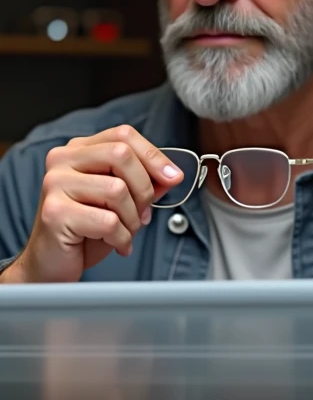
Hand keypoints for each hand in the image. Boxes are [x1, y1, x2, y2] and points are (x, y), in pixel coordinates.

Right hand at [7, 125, 183, 283]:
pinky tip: (116, 244)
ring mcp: (55, 184)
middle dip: (144, 188)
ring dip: (132, 218)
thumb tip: (172, 174)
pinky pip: (107, 221)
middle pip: (121, 155)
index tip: (173, 177)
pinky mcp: (55, 212)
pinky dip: (121, 238)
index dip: (153, 155)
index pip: (123, 135)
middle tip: (143, 213)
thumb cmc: (84, 231)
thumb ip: (144, 182)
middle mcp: (62, 160)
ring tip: (125, 231)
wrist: (51, 265)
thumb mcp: (120, 201)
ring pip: (117, 190)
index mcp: (78, 150)